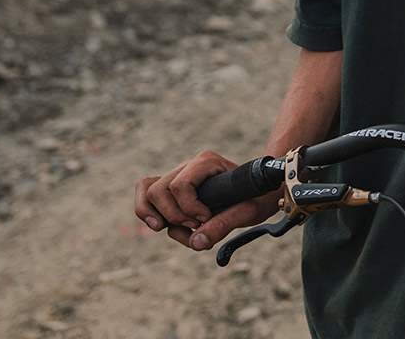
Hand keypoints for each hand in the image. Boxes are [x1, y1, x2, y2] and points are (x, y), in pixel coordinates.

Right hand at [134, 150, 277, 252]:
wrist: (259, 193)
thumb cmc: (255, 198)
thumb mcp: (248, 211)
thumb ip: (224, 224)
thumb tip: (196, 242)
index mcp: (207, 162)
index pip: (179, 185)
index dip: (188, 208)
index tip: (206, 218)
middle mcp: (188, 166)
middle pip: (158, 190)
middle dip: (174, 216)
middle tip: (197, 226)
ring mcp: (177, 177)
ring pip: (148, 193)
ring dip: (159, 217)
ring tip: (182, 229)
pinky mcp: (171, 192)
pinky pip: (146, 196)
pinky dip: (148, 214)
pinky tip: (161, 226)